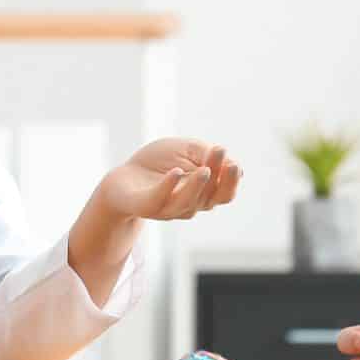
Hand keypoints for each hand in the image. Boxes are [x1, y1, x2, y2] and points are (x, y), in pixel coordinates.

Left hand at [93, 138, 242, 221]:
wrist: (124, 177)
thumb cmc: (159, 162)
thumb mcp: (186, 150)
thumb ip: (207, 155)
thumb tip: (235, 166)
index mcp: (204, 194)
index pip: (224, 193)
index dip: (231, 178)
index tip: (229, 157)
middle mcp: (191, 205)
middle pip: (212, 198)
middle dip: (220, 179)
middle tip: (221, 155)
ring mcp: (169, 208)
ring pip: (189, 202)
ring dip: (197, 185)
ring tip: (205, 169)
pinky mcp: (147, 206)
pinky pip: (159, 200)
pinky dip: (168, 187)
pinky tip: (175, 172)